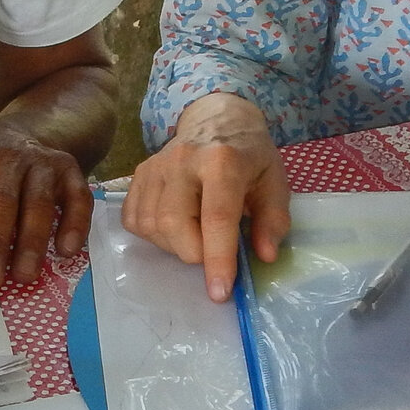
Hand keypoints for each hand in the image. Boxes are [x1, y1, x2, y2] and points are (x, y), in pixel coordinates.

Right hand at [121, 92, 291, 302]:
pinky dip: (153, 235)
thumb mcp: (275, 181)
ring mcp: (155, 166)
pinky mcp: (138, 175)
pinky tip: (175, 226)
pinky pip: (134, 220)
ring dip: (174, 246)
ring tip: (195, 234)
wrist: (216, 118)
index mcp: (222, 160)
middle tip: (212, 253)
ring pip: (151, 226)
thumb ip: (273, 219)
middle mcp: (182, 160)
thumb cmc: (249, 155)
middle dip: (194, 254)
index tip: (220, 292)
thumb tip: (264, 256)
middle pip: (174, 224)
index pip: (216, 217)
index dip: (218, 259)